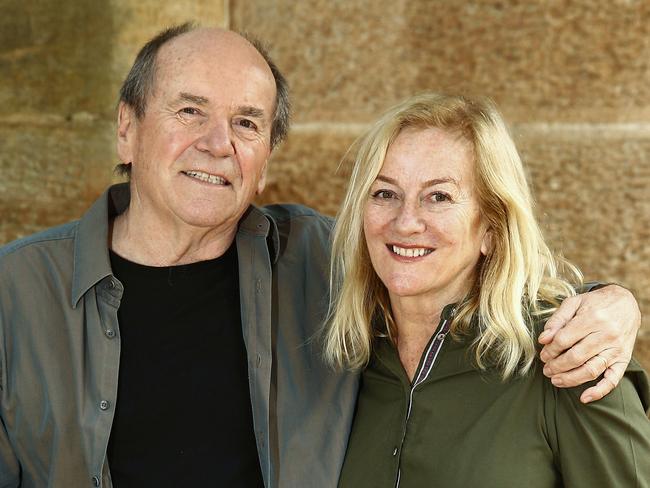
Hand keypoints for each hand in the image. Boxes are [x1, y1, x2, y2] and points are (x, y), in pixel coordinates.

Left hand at [538, 285, 640, 402]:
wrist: (625, 303)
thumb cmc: (595, 303)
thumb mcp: (573, 303)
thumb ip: (557, 320)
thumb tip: (543, 339)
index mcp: (591, 319)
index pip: (564, 340)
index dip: (550, 350)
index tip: (543, 355)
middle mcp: (606, 335)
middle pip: (576, 357)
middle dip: (556, 366)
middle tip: (546, 370)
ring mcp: (616, 349)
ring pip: (591, 370)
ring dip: (570, 379)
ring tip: (555, 380)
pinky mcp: (624, 360)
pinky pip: (613, 380)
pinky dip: (599, 391)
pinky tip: (584, 398)